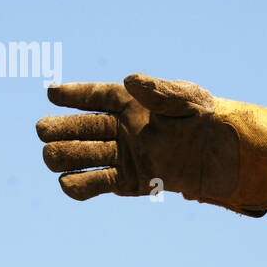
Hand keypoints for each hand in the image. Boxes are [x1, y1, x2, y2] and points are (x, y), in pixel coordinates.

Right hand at [36, 74, 266, 213]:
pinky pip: (94, 184)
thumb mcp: (187, 100)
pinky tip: (67, 183)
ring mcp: (120, 155)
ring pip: (79, 155)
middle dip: (58, 128)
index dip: (72, 94)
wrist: (222, 157)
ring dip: (61, 156)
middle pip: (78, 127)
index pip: (94, 95)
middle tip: (45, 130)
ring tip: (51, 156)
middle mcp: (119, 127)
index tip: (51, 92)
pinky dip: (77, 186)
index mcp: (130, 102)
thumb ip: (159, 91)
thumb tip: (131, 81)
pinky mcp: (126, 181)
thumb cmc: (206, 120)